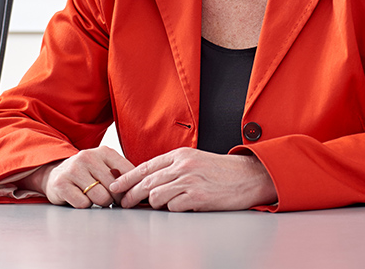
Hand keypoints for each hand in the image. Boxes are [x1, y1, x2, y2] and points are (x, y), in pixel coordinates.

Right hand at [22, 146, 135, 207]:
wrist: (54, 174)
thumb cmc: (87, 173)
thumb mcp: (105, 166)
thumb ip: (122, 173)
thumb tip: (144, 188)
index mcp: (104, 151)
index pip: (128, 172)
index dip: (131, 189)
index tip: (130, 197)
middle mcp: (88, 157)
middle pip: (114, 188)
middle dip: (115, 199)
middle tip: (111, 201)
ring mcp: (73, 169)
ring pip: (100, 197)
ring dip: (99, 203)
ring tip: (94, 197)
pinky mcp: (61, 184)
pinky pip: (83, 204)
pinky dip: (84, 206)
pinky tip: (80, 198)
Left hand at [110, 148, 276, 210]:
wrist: (250, 176)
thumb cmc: (223, 171)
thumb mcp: (196, 161)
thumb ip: (174, 168)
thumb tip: (149, 182)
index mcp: (181, 155)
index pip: (146, 166)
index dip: (127, 178)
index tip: (115, 187)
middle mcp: (183, 166)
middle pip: (145, 183)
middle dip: (130, 195)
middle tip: (123, 204)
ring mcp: (190, 181)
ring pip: (155, 196)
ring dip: (154, 204)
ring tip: (159, 206)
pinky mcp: (197, 197)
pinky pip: (173, 207)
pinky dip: (173, 210)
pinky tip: (181, 207)